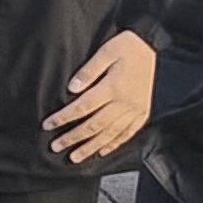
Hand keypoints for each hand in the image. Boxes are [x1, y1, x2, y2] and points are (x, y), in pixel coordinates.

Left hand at [45, 30, 155, 167]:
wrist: (153, 45)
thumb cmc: (128, 46)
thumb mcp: (106, 52)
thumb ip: (88, 71)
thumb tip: (72, 88)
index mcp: (112, 88)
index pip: (82, 107)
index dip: (64, 118)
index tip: (48, 125)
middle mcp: (124, 103)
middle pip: (94, 125)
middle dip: (73, 138)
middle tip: (56, 147)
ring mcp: (135, 110)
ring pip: (110, 134)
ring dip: (91, 147)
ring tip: (76, 157)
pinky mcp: (143, 112)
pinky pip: (128, 133)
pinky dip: (115, 144)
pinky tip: (103, 152)